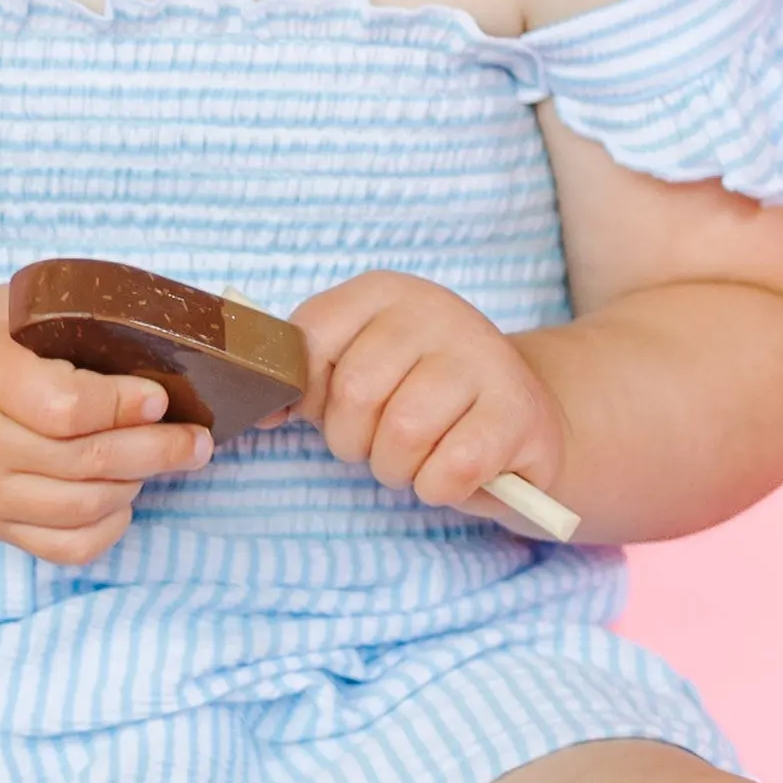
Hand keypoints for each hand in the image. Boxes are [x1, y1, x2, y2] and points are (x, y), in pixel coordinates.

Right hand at [0, 292, 210, 565]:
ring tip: (166, 458)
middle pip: (82, 461)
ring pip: (81, 507)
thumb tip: (168, 339)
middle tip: (197, 440)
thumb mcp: (11, 306)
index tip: (160, 397)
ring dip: (138, 483)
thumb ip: (77, 315)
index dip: (122, 406)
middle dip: (157, 451)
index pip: (63, 407)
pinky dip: (108, 527)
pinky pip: (64, 547)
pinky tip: (124, 495)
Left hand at [289, 275, 570, 528]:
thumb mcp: (363, 371)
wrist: (523, 420)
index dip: (307, 395)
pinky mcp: (518, 410)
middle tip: (382, 442)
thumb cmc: (426, 401)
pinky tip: (458, 473)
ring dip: (399, 469)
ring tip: (421, 457)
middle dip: (355, 441)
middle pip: (355, 392)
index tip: (327, 411)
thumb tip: (259, 410)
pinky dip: (440, 489)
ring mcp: (484, 356)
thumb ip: (308, 379)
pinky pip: (449, 470)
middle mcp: (436, 310)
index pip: (309, 340)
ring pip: (403, 433)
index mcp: (384, 292)